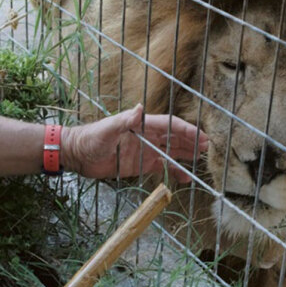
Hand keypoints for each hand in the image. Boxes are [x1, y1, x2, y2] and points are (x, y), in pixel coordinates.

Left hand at [60, 104, 207, 182]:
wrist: (78, 154)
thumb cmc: (91, 138)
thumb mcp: (107, 129)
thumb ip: (124, 120)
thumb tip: (139, 108)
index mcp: (142, 124)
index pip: (170, 125)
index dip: (186, 130)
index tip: (201, 137)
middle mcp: (147, 136)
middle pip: (175, 137)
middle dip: (191, 141)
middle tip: (207, 149)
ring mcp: (145, 150)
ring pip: (172, 151)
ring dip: (186, 154)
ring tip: (201, 160)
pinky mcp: (141, 164)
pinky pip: (162, 167)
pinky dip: (174, 171)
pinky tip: (184, 178)